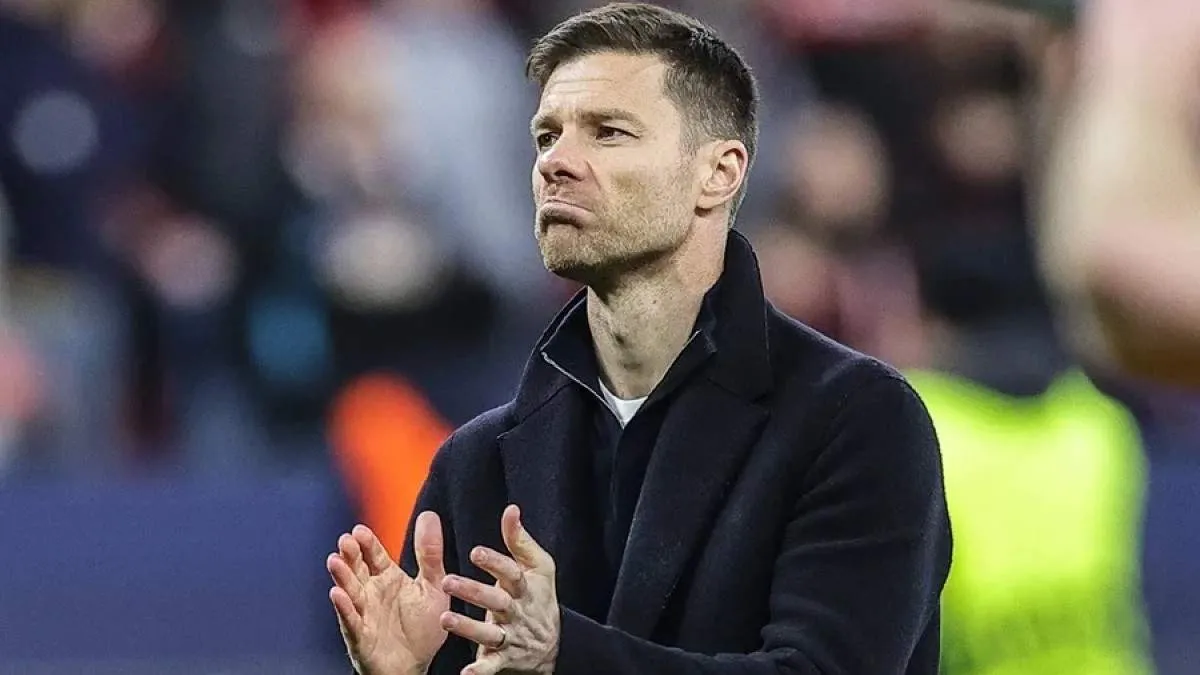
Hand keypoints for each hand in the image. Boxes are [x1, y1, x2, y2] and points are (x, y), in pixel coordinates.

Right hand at [327, 513, 449, 674]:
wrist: (416, 666)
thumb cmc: (423, 627)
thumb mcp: (432, 586)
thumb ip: (429, 554)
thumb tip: (429, 515)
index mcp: (388, 578)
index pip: (373, 555)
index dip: (367, 543)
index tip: (360, 530)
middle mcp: (371, 592)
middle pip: (357, 568)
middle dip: (350, 554)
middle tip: (345, 540)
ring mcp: (363, 613)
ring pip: (349, 591)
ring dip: (341, 576)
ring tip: (335, 561)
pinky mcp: (360, 635)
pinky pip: (350, 620)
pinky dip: (344, 608)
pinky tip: (337, 594)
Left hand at [439, 505, 559, 674]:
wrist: (556, 644)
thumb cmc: (540, 597)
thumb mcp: (539, 567)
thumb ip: (520, 540)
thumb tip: (511, 510)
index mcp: (525, 587)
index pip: (512, 573)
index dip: (495, 562)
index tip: (475, 552)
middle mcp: (517, 611)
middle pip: (497, 601)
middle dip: (474, 591)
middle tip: (446, 581)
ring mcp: (511, 636)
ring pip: (490, 633)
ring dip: (469, 627)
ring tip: (445, 619)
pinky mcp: (504, 658)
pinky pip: (492, 666)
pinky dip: (480, 672)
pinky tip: (465, 674)